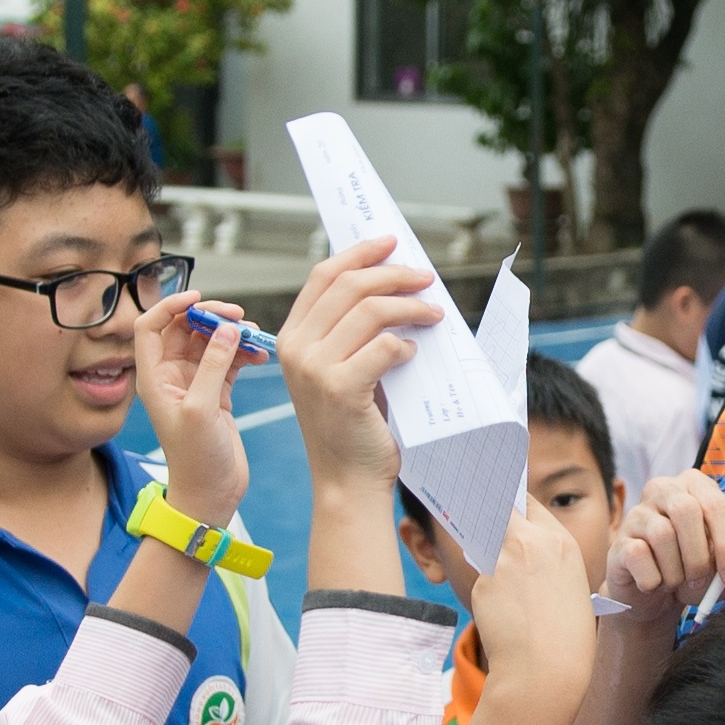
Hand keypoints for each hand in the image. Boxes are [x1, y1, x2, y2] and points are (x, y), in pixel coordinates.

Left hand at [130, 292, 252, 528]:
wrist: (211, 495)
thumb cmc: (196, 460)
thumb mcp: (201, 409)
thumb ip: (213, 366)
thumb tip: (226, 330)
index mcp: (154, 378)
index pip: (150, 326)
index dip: (170, 306)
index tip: (199, 299)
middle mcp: (171, 377)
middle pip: (184, 329)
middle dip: (210, 317)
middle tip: (237, 316)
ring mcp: (195, 384)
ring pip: (210, 342)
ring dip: (230, 334)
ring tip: (253, 336)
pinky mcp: (217, 394)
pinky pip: (228, 361)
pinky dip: (243, 353)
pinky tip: (260, 354)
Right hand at [279, 237, 432, 500]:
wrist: (347, 481)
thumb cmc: (353, 426)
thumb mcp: (341, 369)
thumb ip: (352, 332)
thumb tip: (392, 285)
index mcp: (291, 337)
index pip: (323, 275)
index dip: (359, 253)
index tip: (391, 243)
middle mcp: (295, 347)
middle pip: (350, 285)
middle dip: (394, 274)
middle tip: (426, 278)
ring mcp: (314, 368)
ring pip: (370, 310)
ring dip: (410, 306)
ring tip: (434, 313)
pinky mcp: (340, 388)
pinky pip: (383, 346)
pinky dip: (405, 344)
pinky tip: (415, 353)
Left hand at [471, 509, 596, 714]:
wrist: (546, 670)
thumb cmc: (568, 638)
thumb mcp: (571, 587)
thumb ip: (547, 560)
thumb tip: (520, 551)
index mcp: (561, 543)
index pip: (530, 504)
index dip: (516, 508)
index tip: (505, 511)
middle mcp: (531, 543)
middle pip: (501, 509)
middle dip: (492, 512)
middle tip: (482, 517)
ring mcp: (504, 561)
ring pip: (485, 540)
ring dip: (487, 548)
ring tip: (501, 575)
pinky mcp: (482, 582)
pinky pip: (481, 577)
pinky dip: (488, 590)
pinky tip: (502, 612)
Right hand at [603, 469, 724, 622]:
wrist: (652, 598)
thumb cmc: (691, 574)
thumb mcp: (722, 570)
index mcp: (695, 486)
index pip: (716, 504)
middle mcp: (663, 489)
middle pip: (687, 511)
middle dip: (699, 556)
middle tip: (700, 582)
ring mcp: (637, 512)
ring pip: (662, 536)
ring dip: (676, 572)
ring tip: (676, 583)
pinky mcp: (619, 539)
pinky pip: (640, 557)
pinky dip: (653, 580)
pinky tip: (654, 584)